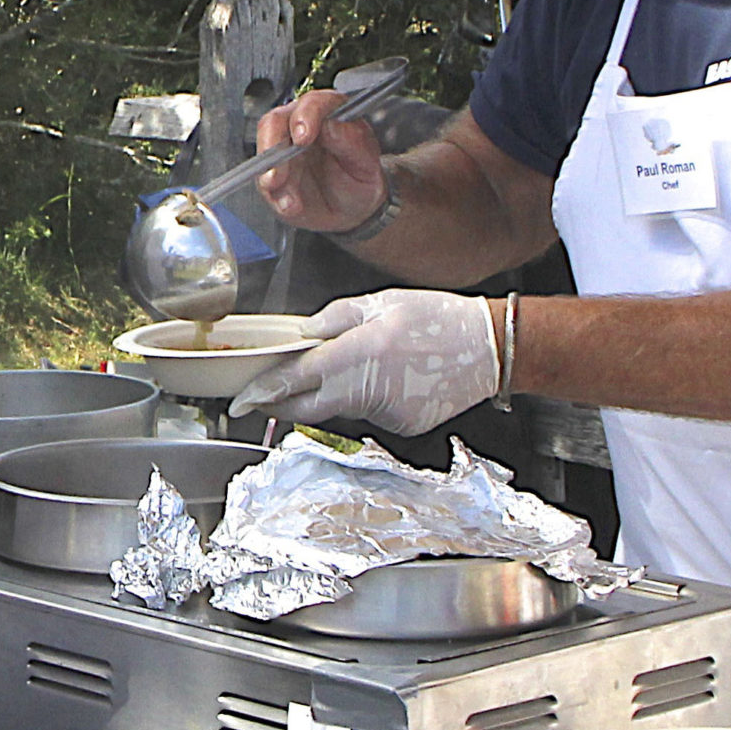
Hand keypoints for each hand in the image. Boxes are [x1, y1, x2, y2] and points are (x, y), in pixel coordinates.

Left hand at [230, 289, 498, 434]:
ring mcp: (385, 413)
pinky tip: (388, 378)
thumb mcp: (380, 302)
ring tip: (357, 364)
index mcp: (358, 353)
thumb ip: (334, 319)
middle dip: (281, 403)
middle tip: (263, 395)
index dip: (263, 391)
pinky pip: (368, 416)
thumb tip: (301, 335)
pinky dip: (365, 400)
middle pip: (306, 407)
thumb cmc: (439, 319)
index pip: (296, 378)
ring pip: (339, 410)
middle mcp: (368, 389)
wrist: (489, 349)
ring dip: (330, 394)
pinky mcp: (400, 426)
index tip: (241, 400)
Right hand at [255, 89, 387, 233]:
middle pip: (275, 122)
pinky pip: (264, 180)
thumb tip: (331, 125)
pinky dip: (275, 195)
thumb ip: (352, 141)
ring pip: (265, 153)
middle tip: (282, 169)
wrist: (351, 208)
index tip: (303, 137)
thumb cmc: (359, 178)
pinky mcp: (272, 172)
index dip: (305, 117)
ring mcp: (282, 149)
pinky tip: (290, 205)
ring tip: (289, 200)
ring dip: (272, 175)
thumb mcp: (366, 162)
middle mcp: (300, 125)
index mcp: (327, 112)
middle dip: (273, 145)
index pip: (312, 104)